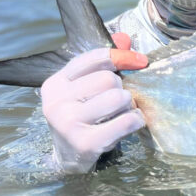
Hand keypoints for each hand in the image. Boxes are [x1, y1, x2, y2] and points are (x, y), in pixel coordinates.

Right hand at [41, 33, 148, 172]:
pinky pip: (126, 121)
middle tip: (119, 101)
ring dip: (129, 104)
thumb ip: (103, 62)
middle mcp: (57, 102)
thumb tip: (125, 38)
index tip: (140, 61)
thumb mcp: (85, 87)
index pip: (94, 58)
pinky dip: (136, 120)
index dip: (121, 56)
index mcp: (55, 83)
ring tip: (122, 112)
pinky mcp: (86, 143)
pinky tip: (131, 123)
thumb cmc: (82, 115)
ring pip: (118, 98)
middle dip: (122, 88)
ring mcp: (69, 124)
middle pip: (108, 79)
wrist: (69, 157)